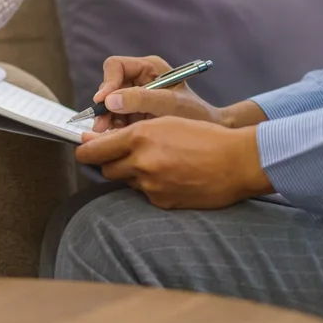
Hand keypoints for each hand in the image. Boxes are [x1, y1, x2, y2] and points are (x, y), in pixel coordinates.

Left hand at [75, 117, 272, 208]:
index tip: (85, 149)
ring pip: (127, 182)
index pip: (93, 150)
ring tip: (160, 163)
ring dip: (134, 174)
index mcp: (139, 136)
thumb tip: (96, 141)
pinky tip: (173, 177)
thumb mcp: (165, 121)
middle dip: (110, 163)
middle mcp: (141, 162)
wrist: (238, 161)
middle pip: (106, 169)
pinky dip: (153, 187)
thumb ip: (131, 132)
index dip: (85, 151)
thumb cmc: (205, 135)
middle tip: (126, 156)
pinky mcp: (162, 201)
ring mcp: (151, 185)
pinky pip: (146, 195)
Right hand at [92, 56, 223, 131]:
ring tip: (111, 135)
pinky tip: (119, 137)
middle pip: (110, 86)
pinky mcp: (134, 112)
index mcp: (149, 68)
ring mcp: (135, 96)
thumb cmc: (195, 113)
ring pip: (110, 104)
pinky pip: (116, 117)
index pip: (116, 66)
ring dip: (108, 119)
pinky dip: (115, 128)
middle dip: (105, 107)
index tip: (103, 102)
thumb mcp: (170, 104)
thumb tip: (109, 100)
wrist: (209, 132)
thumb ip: (141, 99)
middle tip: (102, 127)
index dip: (107, 82)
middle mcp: (139, 78)